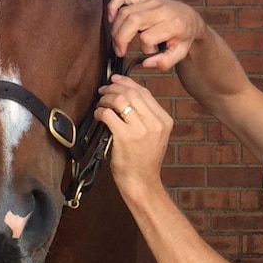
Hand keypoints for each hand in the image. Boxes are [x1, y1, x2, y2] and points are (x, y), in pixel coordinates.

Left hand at [94, 74, 172, 196]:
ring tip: (100, 102)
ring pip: (120, 100)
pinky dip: (100, 111)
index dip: (128, 83)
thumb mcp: (155, 135)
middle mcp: (155, 123)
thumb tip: (127, 94)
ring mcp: (141, 130)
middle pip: (132, 93)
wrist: (142, 182)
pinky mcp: (125, 137)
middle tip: (103, 90)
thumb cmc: (144, 160)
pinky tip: (98, 115)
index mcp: (164, 120)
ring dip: (106, 98)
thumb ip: (146, 116)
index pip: (145, 93)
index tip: (116, 80)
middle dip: (114, 87)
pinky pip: (109, 115)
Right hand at [107, 0, 204, 71]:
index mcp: (173, 24)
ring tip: (117, 40)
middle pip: (132, 21)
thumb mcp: (180, 53)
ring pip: (125, 11)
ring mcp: (151, 1)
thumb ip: (164, 62)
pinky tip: (112, 19)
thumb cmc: (183, 35)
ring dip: (116, 29)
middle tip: (119, 50)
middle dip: (121, 39)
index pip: (148, 37)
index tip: (150, 52)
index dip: (146, 49)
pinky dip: (113, 6)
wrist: (188, 17)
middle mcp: (161, 10)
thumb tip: (145, 63)